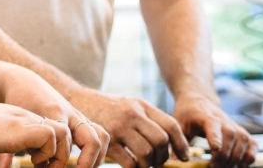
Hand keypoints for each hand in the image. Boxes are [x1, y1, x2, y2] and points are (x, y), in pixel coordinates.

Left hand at [0, 66, 108, 167]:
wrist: (24, 83)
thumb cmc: (16, 103)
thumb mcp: (11, 125)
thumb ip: (7, 146)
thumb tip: (2, 167)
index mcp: (53, 113)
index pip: (66, 139)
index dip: (60, 160)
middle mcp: (70, 114)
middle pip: (92, 140)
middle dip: (87, 162)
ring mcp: (78, 116)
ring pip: (101, 136)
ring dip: (97, 157)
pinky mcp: (81, 119)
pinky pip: (99, 133)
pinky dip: (97, 150)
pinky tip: (83, 164)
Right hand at [0, 97, 66, 167]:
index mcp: (14, 122)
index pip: (45, 132)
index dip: (47, 152)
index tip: (37, 167)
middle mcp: (23, 118)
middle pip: (60, 131)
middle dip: (60, 154)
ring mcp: (24, 121)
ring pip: (63, 133)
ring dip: (58, 154)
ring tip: (40, 166)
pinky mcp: (21, 128)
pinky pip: (51, 137)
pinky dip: (48, 153)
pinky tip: (31, 161)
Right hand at [68, 88, 186, 167]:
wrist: (78, 101)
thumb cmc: (109, 108)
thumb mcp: (130, 105)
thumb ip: (148, 119)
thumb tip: (171, 143)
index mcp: (142, 105)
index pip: (171, 125)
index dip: (181, 144)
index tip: (184, 157)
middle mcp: (132, 114)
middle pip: (161, 140)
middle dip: (164, 156)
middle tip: (159, 162)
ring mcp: (119, 127)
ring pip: (146, 153)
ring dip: (149, 165)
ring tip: (145, 166)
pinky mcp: (107, 140)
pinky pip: (129, 162)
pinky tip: (131, 167)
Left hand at [170, 95, 254, 167]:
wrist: (199, 101)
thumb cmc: (186, 115)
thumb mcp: (177, 126)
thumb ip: (177, 144)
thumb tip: (174, 164)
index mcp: (204, 115)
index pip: (212, 123)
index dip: (215, 136)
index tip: (214, 148)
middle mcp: (223, 119)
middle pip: (231, 135)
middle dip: (224, 155)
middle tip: (213, 167)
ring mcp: (235, 125)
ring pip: (244, 141)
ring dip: (236, 158)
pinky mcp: (243, 133)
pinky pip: (253, 146)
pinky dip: (249, 157)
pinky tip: (238, 165)